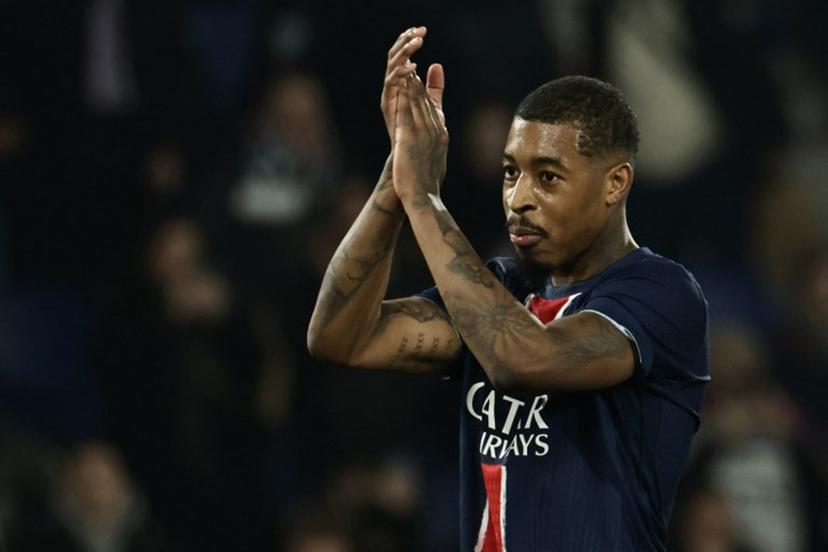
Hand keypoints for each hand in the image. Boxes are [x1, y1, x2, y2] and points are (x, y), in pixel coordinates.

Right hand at [381, 27, 426, 144]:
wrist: (410, 156)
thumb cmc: (420, 133)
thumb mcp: (430, 105)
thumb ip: (433, 87)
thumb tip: (437, 64)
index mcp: (401, 83)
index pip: (402, 55)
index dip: (409, 40)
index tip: (421, 29)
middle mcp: (392, 87)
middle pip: (395, 57)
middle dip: (405, 42)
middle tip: (419, 30)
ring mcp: (389, 95)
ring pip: (392, 66)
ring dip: (405, 53)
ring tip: (416, 42)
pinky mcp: (388, 104)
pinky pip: (391, 84)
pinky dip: (401, 74)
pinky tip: (412, 66)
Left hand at [392, 72, 448, 204]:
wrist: (424, 196)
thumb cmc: (427, 184)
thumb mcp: (435, 160)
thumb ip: (434, 148)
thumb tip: (436, 139)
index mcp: (442, 134)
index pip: (434, 105)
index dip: (426, 88)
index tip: (421, 74)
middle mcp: (435, 129)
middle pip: (426, 99)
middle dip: (417, 79)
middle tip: (410, 61)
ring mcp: (424, 132)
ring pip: (416, 100)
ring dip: (410, 81)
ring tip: (404, 64)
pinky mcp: (409, 137)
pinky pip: (405, 110)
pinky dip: (402, 94)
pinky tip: (397, 83)